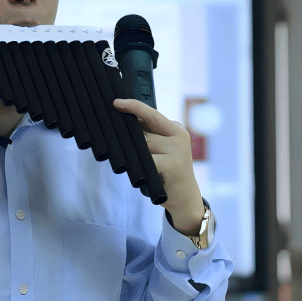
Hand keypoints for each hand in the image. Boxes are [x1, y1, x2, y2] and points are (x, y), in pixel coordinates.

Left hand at [112, 97, 204, 233]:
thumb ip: (151, 135)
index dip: (133, 107)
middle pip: (144, 133)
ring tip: (134, 165)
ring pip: (143, 146)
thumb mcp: (164, 149)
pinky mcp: (172, 165)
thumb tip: (127, 120)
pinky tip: (138, 172)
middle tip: (118, 146)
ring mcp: (177, 150)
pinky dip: (138, 165)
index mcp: (177, 129)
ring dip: (133, 156)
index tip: (116, 103)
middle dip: (129, 140)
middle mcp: (180, 137)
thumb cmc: (169, 171)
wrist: (185, 197)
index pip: (152, 114)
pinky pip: (146, 160)